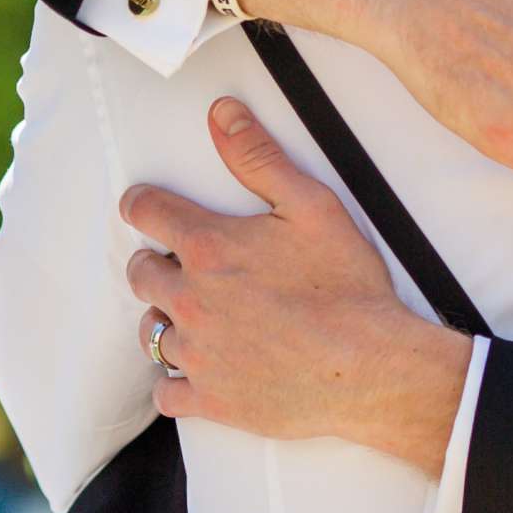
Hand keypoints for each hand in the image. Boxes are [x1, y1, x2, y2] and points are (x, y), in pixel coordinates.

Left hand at [122, 99, 470, 473]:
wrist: (371, 367)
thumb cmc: (347, 285)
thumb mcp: (312, 206)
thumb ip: (259, 158)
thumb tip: (221, 114)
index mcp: (209, 247)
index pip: (145, 212)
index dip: (144, 204)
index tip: (148, 208)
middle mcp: (190, 298)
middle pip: (140, 273)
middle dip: (157, 263)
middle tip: (187, 267)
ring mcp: (197, 353)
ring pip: (150, 332)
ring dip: (168, 319)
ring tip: (199, 318)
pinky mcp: (210, 399)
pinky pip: (166, 391)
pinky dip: (176, 380)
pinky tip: (200, 370)